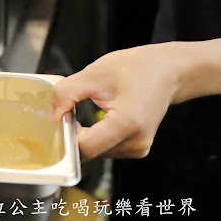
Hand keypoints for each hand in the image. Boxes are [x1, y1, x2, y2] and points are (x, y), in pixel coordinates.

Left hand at [51, 44, 181, 159]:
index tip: (62, 117)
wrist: (168, 71)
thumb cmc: (135, 68)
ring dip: (86, 136)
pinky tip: (100, 118)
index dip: (67, 135)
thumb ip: (67, 93)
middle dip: (75, 135)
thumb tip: (53, 116)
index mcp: (127, 124)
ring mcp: (139, 148)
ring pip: (97, 153)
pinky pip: (107, 149)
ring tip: (91, 110)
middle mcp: (136, 142)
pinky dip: (97, 137)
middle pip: (90, 152)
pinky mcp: (138, 148)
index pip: (85, 147)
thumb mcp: (94, 73)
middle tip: (72, 111)